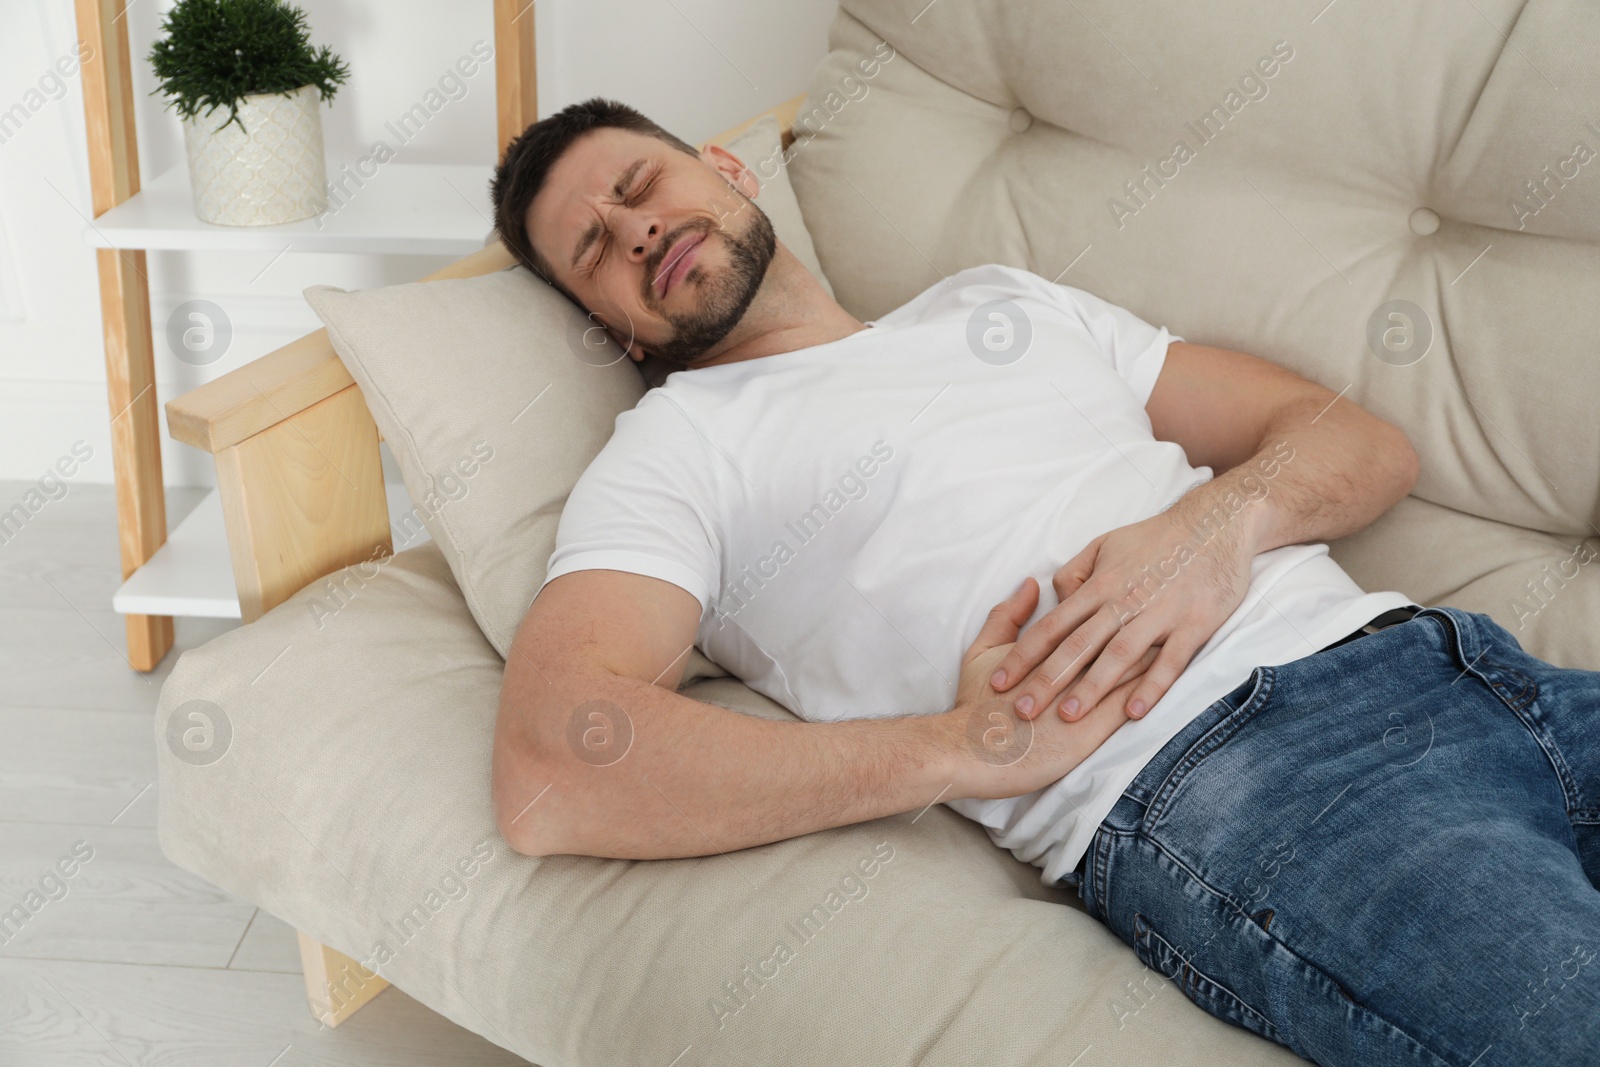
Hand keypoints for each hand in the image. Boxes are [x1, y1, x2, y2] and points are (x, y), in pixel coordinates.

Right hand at [943, 577, 1155, 801]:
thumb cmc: (975, 702)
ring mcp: (1083, 700)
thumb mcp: (983, 652)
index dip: (1111, 601)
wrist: (969, 751)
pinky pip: (1128, 707)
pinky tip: (1166, 687)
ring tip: (1175, 637)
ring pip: (1127, 670)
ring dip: (1151, 653)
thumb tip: (1029, 585)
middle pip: (1114, 636)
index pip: (1088, 617)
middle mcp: (1071, 667)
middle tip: (1165, 601)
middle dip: (1140, 619)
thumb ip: (1008, 616)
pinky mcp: (1091, 733)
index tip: (1134, 583)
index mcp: (1049, 644)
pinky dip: (1147, 697)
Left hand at [989, 503, 1254, 723]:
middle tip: (1022, 710)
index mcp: (1100, 585)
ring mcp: (1159, 613)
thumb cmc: (1156, 539)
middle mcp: (1124, 601)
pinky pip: (1170, 660)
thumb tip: (1052, 600)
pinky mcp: (1194, 624)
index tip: (999, 681)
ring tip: (1068, 717)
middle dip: (1047, 679)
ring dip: (1093, 687)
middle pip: (1078, 645)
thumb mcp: (1104, 545)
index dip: (1023, 655)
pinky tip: (1134, 712)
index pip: (1052, 625)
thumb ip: (1074, 574)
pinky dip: (1152, 686)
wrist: (1216, 523)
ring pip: (1119, 655)